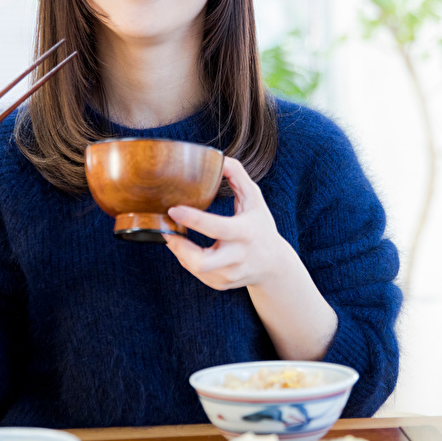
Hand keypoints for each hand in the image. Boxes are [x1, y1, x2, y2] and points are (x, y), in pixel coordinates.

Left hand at [164, 157, 291, 290]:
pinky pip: (198, 274)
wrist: (274, 265)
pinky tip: (187, 248)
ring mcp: (229, 274)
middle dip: (180, 249)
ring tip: (174, 236)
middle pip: (202, 262)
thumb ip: (238, 176)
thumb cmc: (260, 227)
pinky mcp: (221, 284)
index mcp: (245, 232)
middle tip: (167, 232)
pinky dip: (188, 260)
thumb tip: (220, 158)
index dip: (193, 219)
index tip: (173, 209)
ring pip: (196, 269)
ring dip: (180, 252)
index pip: (217, 228)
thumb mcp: (254, 199)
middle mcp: (237, 256)